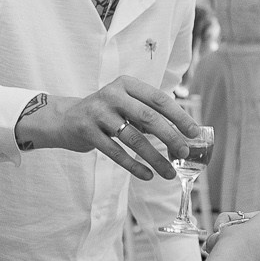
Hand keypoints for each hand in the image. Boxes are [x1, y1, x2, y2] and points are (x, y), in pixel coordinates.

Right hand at [17, 77, 199, 179]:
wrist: (65, 118)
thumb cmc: (106, 113)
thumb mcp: (125, 103)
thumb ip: (149, 113)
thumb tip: (183, 134)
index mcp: (127, 84)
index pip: (159, 99)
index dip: (179, 116)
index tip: (194, 132)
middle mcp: (112, 95)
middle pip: (148, 118)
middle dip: (170, 137)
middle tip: (184, 153)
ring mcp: (98, 113)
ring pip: (133, 139)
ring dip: (154, 158)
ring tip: (169, 172)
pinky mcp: (87, 132)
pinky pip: (115, 153)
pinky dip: (134, 166)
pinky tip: (148, 175)